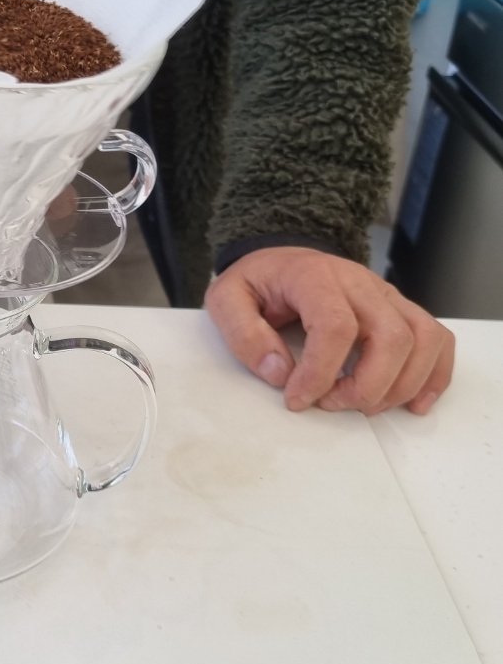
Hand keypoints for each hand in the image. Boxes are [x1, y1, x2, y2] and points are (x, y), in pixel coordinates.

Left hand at [204, 247, 453, 414]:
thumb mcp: (227, 298)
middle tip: (332, 404)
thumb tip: (278, 372)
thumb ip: (242, 333)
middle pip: (392, 336)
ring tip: (365, 406)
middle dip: (367, 386)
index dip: (320, 372)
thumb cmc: (258, 282)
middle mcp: (359, 283)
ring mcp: (385, 295)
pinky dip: (434, 374)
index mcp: (314, 277)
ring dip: (402, 385)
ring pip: (422, 338)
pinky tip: (414, 402)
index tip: (297, 399)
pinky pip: (436, 338)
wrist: (281, 257)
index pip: (335, 326)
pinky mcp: (399, 310)